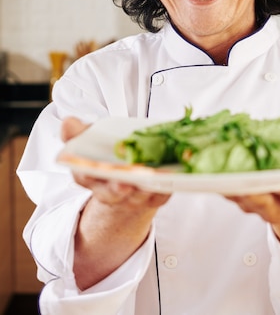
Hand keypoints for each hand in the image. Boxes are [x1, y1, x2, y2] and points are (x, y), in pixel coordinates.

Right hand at [61, 116, 169, 289]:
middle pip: (112, 193)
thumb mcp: (89, 140)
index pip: (85, 177)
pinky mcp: (154, 197)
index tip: (92, 171)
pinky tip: (171, 175)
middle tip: (125, 181)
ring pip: (138, 196)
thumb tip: (68, 122)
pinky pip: (160, 195)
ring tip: (151, 176)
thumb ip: (78, 132)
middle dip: (118, 188)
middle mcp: (110, 191)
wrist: (126, 177)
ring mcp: (132, 197)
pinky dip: (166, 187)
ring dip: (144, 188)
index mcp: (89, 176)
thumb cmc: (105, 155)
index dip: (88, 175)